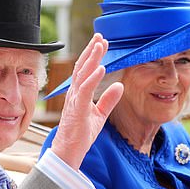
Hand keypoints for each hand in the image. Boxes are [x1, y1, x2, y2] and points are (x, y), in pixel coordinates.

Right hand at [51, 34, 123, 169]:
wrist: (69, 151)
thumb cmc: (81, 134)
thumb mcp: (99, 115)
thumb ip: (108, 100)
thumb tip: (120, 86)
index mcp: (79, 94)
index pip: (85, 70)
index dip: (93, 55)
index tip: (102, 42)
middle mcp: (74, 93)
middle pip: (82, 67)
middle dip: (92, 50)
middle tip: (100, 36)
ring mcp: (74, 100)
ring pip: (82, 74)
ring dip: (92, 58)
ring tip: (100, 45)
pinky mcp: (77, 109)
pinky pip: (85, 90)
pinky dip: (93, 78)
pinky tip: (101, 68)